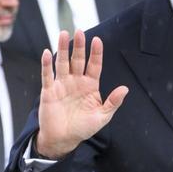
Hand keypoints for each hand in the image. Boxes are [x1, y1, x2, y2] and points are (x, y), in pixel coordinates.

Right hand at [35, 30, 127, 159]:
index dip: (95, 53)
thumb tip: (125, 89)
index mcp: (90, 86)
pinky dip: (47, 65)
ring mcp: (62, 84)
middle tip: (79, 31)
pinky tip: (47, 53)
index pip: (94, 65)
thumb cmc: (83, 128)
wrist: (63, 140)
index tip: (97, 41)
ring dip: (62, 49)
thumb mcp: (102, 117)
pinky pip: (47, 75)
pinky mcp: (49, 91)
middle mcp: (76, 81)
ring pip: (62, 63)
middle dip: (79, 46)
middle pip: (78, 60)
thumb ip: (113, 102)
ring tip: (63, 34)